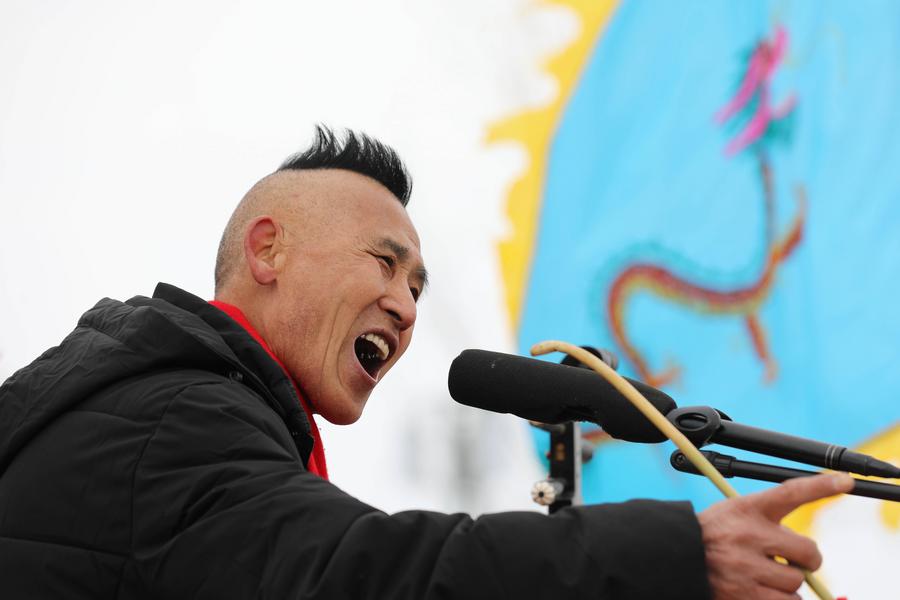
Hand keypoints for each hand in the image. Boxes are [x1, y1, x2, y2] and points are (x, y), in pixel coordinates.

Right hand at [698, 472, 853, 599]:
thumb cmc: (712, 535)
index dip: (820, 486)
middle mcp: (749, 535)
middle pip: (807, 551)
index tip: (845, 482)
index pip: (790, 493)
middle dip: (805, 560)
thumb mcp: (735, 515)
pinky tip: (763, 589)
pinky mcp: (746, 594)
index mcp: (747, 510)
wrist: (678, 557)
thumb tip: (807, 554)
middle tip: (791, 559)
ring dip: (787, 582)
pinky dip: (781, 599)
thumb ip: (768, 525)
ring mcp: (747, 567)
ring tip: (765, 575)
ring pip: (797, 581)